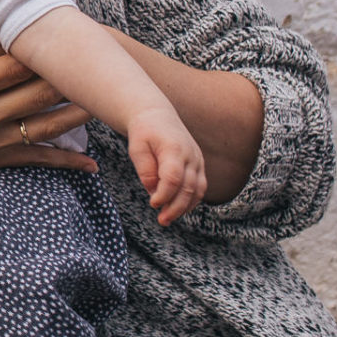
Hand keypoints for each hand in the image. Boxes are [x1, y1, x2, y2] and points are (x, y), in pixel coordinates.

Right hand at [0, 0, 95, 217]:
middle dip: (67, 75)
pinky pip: (35, 161)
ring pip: (45, 125)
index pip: (8, 65)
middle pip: (36, 92)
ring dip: (77, 112)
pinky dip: (65, 161)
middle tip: (102, 57)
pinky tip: (91, 164)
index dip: (36, 48)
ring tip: (109, 98)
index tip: (61, 29)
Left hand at [126, 108, 207, 225]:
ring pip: (198, 190)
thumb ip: (145, 169)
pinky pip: (200, 187)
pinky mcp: (199, 165)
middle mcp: (190, 155)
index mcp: (174, 148)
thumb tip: (153, 191)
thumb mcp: (136, 148)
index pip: (173, 177)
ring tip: (167, 218)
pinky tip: (177, 210)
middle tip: (162, 220)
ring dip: (184, 207)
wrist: (158, 116)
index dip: (164, 194)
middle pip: (188, 187)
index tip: (153, 204)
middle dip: (175, 207)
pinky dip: (191, 201)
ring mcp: (198, 160)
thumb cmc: (144, 132)